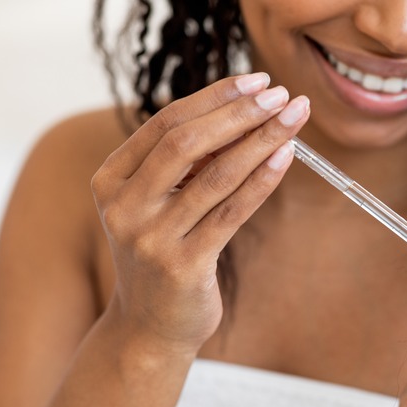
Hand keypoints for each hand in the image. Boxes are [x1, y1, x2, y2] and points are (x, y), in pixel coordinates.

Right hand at [90, 73, 309, 351]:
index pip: (165, 122)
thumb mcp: (157, 203)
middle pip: (186, 143)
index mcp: (112, 179)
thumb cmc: (161, 253)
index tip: (257, 81)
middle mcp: (124, 206)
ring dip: (261, 140)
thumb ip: (184, 162)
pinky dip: (263, 180)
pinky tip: (286, 156)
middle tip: (281, 94)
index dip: (215, 97)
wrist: (149, 326)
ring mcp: (150, 238)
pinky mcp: (183, 266)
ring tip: (295, 117)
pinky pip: (232, 212)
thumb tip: (243, 111)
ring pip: (215, 175)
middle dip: (240, 113)